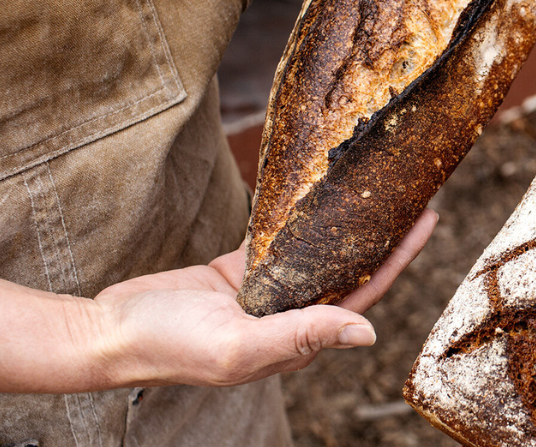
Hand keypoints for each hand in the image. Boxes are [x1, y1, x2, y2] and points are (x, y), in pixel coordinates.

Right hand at [91, 210, 437, 387]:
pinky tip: (315, 193)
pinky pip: (276, 241)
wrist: (108, 333)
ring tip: (372, 188)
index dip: (399, 258)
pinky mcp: (237, 273)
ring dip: (346, 225)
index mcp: (298, 338)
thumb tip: (368, 333)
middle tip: (410, 193)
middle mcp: (290, 316)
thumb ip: (301, 336)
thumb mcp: (238, 346)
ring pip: (317, 253)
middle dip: (383, 235)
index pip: (364, 293)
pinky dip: (295, 218)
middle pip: (349, 270)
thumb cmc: (169, 347)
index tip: (428, 220)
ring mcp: (264, 294)